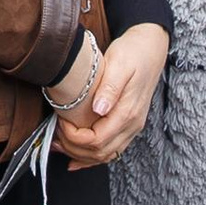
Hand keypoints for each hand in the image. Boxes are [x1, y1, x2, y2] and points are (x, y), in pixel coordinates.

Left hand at [55, 21, 169, 166]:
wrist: (151, 47)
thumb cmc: (133, 52)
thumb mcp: (119, 63)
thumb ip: (109, 88)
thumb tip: (98, 109)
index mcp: (128, 112)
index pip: (97, 140)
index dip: (74, 137)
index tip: (60, 121)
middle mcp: (132, 125)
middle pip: (99, 153)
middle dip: (73, 148)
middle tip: (54, 134)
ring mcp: (132, 127)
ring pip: (105, 155)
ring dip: (80, 155)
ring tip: (58, 144)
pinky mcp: (129, 125)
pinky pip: (111, 150)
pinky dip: (91, 157)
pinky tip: (76, 157)